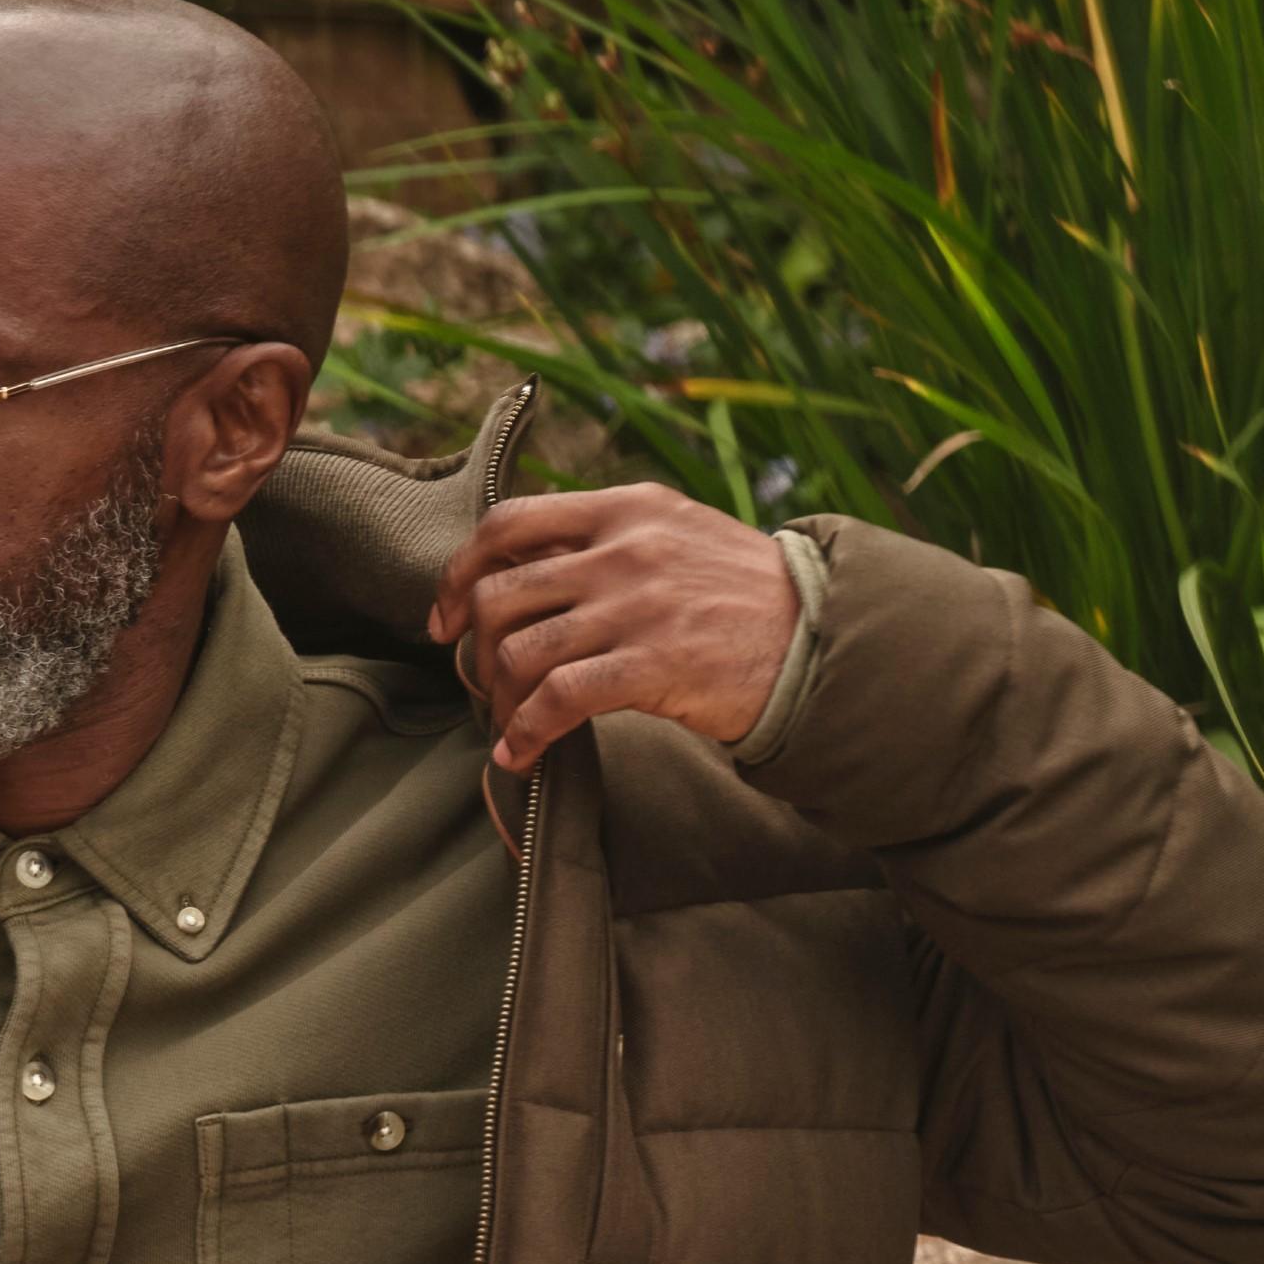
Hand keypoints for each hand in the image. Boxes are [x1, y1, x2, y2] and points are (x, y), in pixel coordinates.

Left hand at [428, 484, 798, 772]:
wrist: (816, 636)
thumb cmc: (742, 595)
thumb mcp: (677, 535)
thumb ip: (607, 541)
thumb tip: (525, 571)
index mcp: (625, 508)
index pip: (509, 522)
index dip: (460, 571)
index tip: (446, 616)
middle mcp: (624, 549)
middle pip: (499, 594)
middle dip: (475, 649)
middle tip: (483, 684)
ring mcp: (635, 606)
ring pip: (517, 651)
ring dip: (497, 700)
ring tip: (509, 725)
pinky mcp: (649, 664)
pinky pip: (554, 701)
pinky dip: (523, 734)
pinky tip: (521, 755)